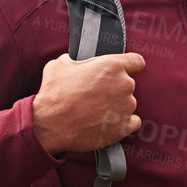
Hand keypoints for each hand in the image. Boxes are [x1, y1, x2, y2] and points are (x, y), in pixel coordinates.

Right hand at [31, 52, 145, 156]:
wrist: (50, 124)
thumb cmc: (54, 93)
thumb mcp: (60, 64)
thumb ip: (77, 60)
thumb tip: (76, 61)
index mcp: (112, 66)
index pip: (137, 61)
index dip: (130, 66)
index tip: (124, 71)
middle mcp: (124, 85)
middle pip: (127, 84)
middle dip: (114, 88)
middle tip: (96, 95)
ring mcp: (126, 107)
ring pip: (128, 103)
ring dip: (116, 106)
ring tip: (96, 111)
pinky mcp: (124, 127)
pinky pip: (132, 122)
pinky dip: (122, 123)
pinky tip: (107, 122)